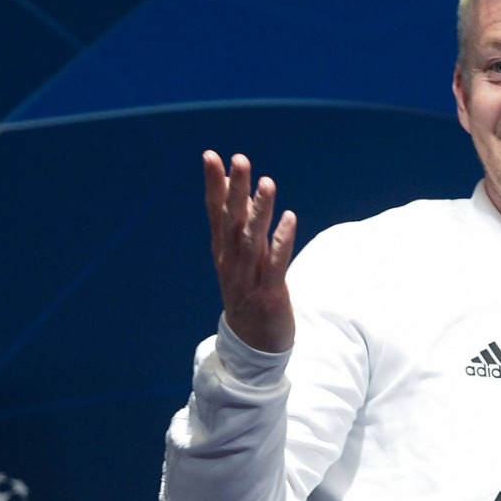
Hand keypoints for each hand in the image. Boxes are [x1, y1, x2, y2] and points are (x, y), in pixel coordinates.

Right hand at [203, 151, 296, 352]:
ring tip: (267, 182)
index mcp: (223, 251)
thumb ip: (234, 225)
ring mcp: (249, 278)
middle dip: (236, 189)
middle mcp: (231, 261)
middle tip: (239, 159)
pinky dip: (281, 240)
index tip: (210, 155)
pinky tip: (290, 218)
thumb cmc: (247, 293)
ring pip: (253, 239)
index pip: (215, 211)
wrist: (253, 344)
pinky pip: (276, 263)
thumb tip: (231, 188)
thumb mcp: (236, 258)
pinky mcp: (270, 293)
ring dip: (260, 210)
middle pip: (232, 220)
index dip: (213, 184)